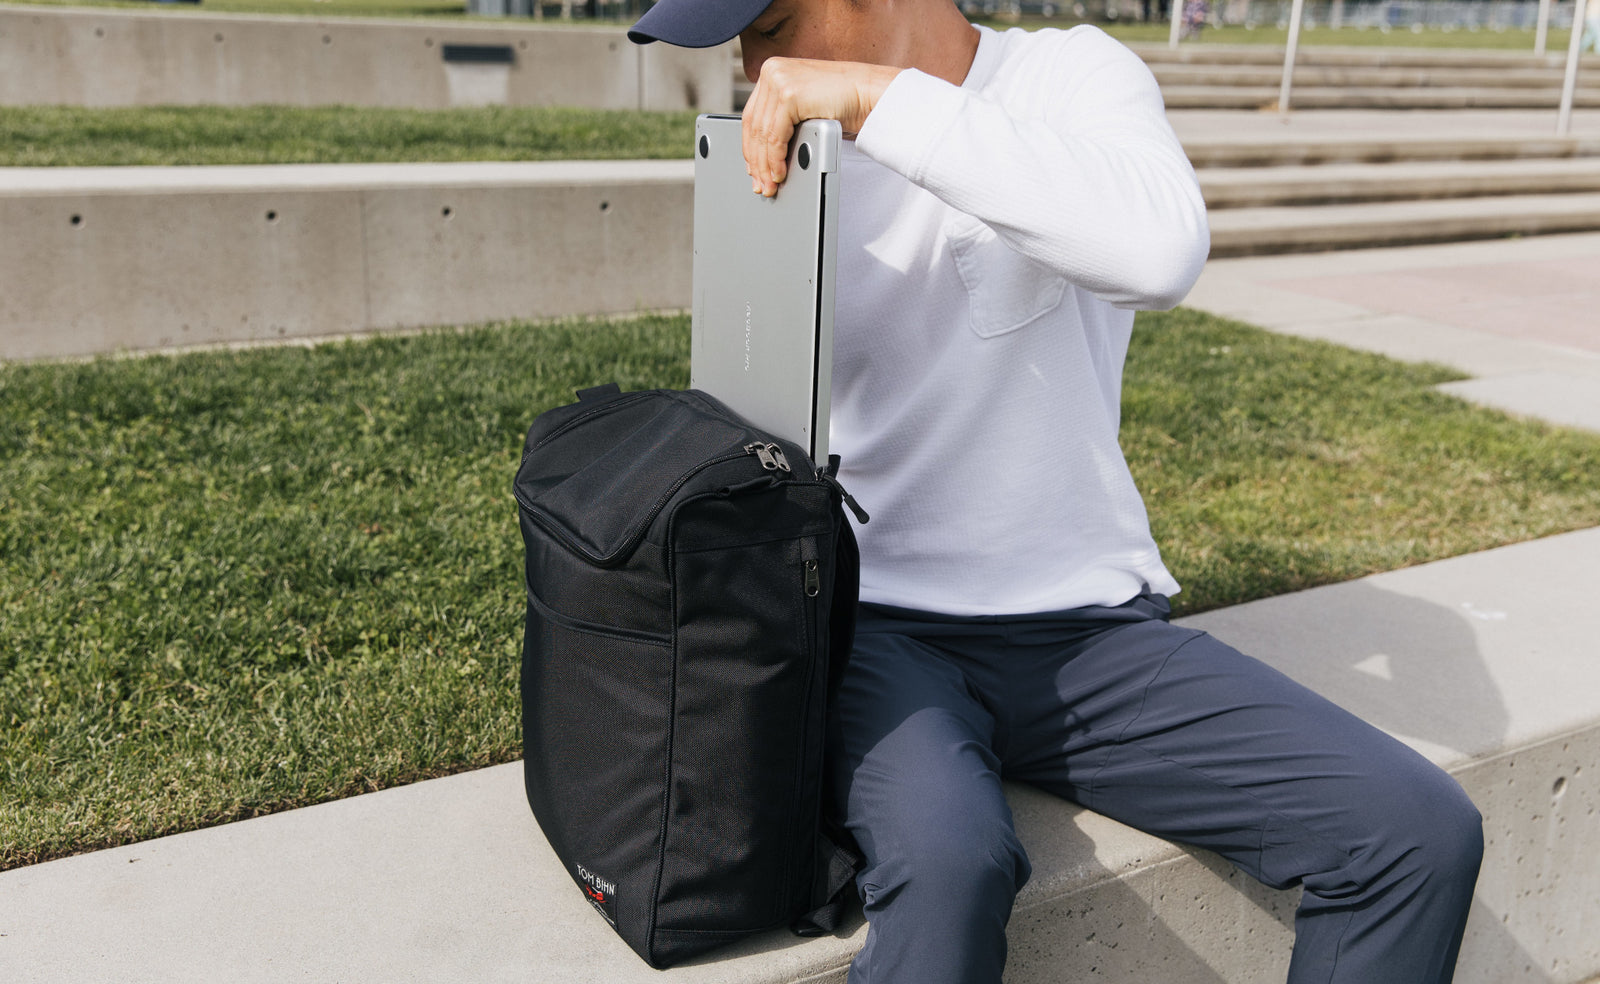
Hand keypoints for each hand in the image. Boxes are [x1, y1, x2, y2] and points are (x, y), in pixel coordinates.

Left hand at [741, 57, 900, 196]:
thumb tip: (763, 152)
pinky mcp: (789, 94)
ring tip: (771, 184)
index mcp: (772, 70)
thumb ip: (783, 119)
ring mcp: (779, 80)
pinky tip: (779, 172)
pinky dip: (775, 159)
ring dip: (765, 165)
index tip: (754, 168)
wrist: (871, 95)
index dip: (750, 146)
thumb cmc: (845, 103)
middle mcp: (772, 71)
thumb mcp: (805, 108)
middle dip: (756, 160)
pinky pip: (775, 136)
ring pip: (762, 134)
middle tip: (761, 183)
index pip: (752, 115)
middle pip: (753, 126)